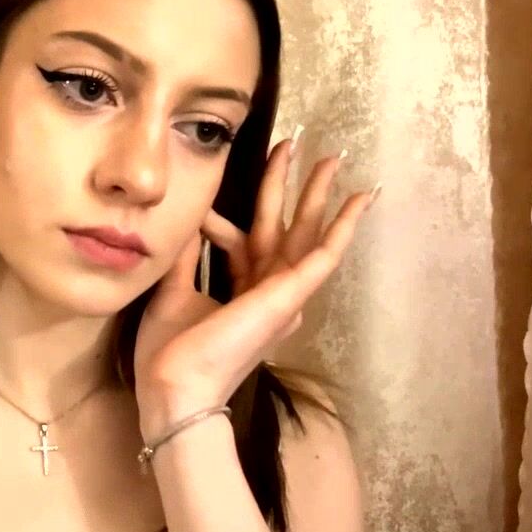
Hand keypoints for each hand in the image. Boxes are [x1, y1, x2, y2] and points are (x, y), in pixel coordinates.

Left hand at [134, 131, 378, 432]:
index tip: (201, 207)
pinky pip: (325, 255)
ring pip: (308, 232)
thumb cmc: (170, 351)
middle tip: (295, 143)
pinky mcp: (290, 296)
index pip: (242, 243)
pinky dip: (344, 226)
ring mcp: (282, 294)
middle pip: (284, 227)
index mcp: (242, 293)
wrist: (175, 388)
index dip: (222, 219)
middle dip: (291, 186)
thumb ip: (186, 255)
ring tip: (334, 156)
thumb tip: (189, 219)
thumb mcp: (174, 291)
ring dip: (320, 194)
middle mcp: (267, 292)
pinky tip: (361, 198)